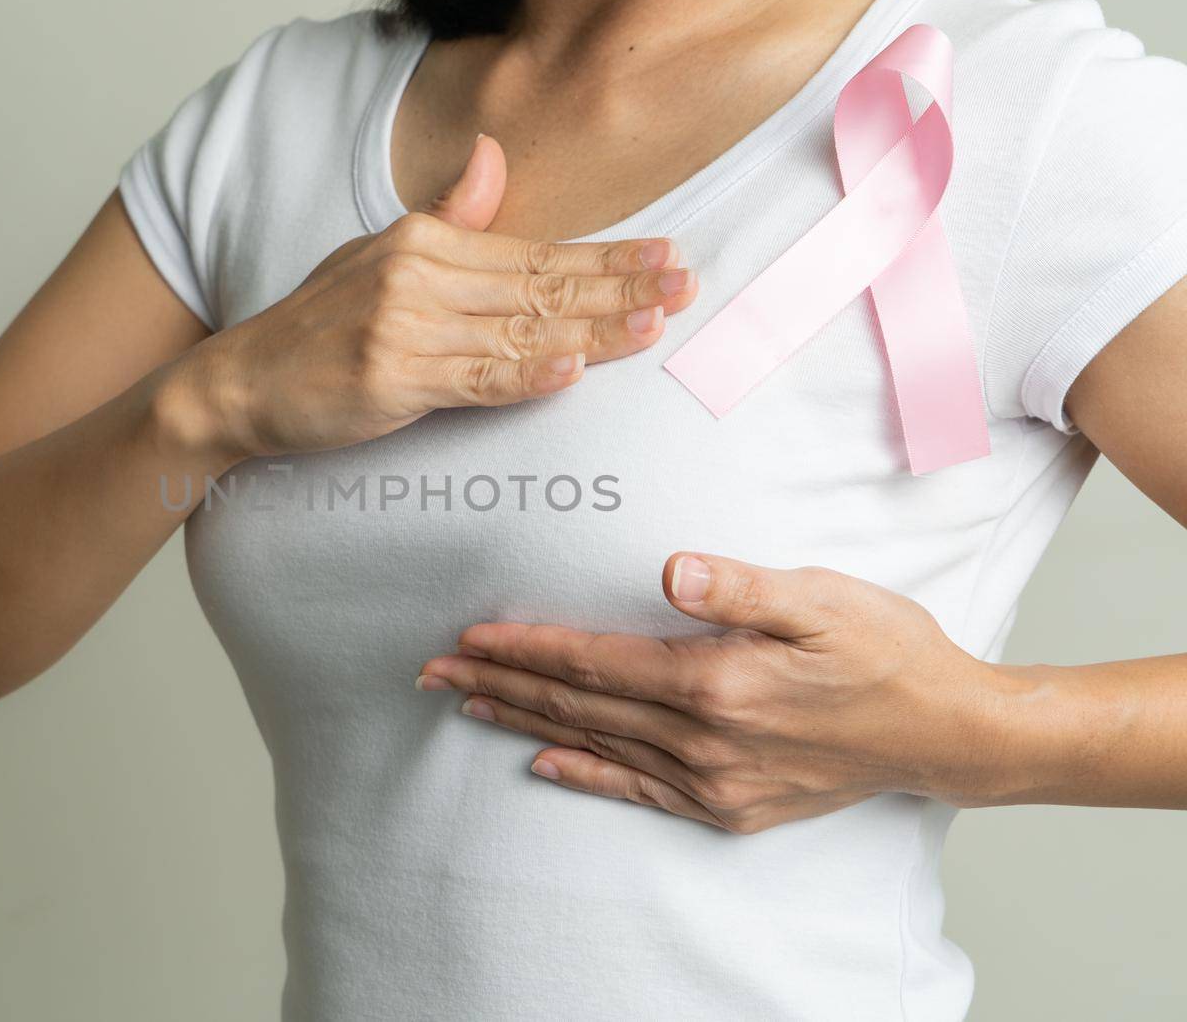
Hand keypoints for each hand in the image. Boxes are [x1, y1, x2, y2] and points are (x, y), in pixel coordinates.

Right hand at [176, 134, 697, 458]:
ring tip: (651, 326)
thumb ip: (448, 216)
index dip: (606, 257)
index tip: (667, 257)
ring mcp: (403, 328)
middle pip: (538, 287)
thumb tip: (493, 156)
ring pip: (518, 333)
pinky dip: (523, 377)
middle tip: (685, 286)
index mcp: (424, 243)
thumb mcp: (381, 254)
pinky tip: (569, 373)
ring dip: (590, 332)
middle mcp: (417, 277)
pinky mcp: (389, 380)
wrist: (243, 381)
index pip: (535, 252)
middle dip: (619, 287)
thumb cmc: (320, 325)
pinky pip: (472, 381)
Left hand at [416, 554, 1011, 833]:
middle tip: (431, 672)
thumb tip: (672, 570)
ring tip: (465, 705)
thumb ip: (742, 588)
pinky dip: (585, 774)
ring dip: (524, 722)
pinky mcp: (728, 805)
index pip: (592, 661)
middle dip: (499, 684)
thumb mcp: (824, 599)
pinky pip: (637, 789)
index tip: (467, 636)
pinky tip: (543, 763)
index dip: (525, 647)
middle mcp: (703, 741)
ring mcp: (714, 781)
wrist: (944, 732)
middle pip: (577, 705)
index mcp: (716, 683)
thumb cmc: (885, 651)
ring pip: (595, 744)